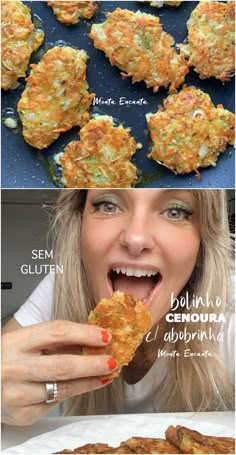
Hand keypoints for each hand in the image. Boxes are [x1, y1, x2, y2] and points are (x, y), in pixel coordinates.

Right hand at [1, 320, 116, 424]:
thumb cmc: (9, 358)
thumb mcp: (26, 342)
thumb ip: (55, 339)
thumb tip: (93, 338)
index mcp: (16, 342)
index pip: (56, 332)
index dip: (84, 333)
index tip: (105, 336)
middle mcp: (14, 367)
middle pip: (63, 365)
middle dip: (93, 363)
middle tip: (113, 360)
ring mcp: (17, 393)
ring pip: (63, 387)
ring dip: (89, 381)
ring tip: (106, 374)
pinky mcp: (22, 414)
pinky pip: (55, 402)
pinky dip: (74, 392)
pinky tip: (85, 385)